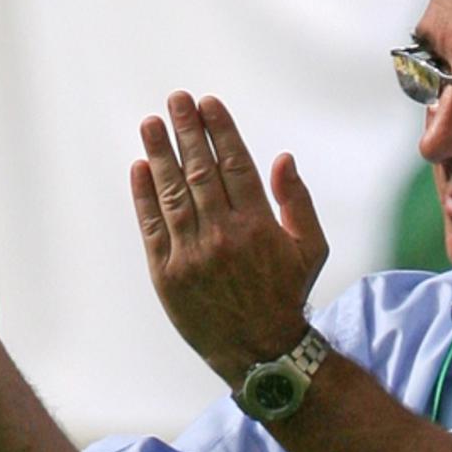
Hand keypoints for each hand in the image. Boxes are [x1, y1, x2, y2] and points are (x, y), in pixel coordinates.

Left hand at [131, 91, 328, 386]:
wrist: (259, 351)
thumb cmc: (287, 295)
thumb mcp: (311, 249)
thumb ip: (298, 202)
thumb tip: (283, 158)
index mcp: (258, 225)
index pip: (234, 165)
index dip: (219, 131)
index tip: (208, 104)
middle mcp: (223, 235)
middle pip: (200, 171)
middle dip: (187, 131)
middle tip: (176, 100)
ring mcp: (191, 254)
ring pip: (172, 192)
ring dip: (160, 154)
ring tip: (151, 123)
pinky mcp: (167, 274)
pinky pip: (152, 226)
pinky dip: (144, 195)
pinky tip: (140, 168)